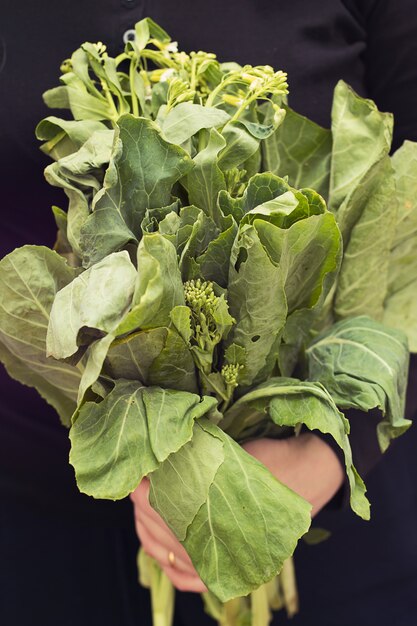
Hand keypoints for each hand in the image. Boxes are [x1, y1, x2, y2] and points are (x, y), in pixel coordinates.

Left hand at [131, 433, 343, 592]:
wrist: (312, 474)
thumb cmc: (274, 461)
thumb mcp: (235, 456)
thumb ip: (202, 463)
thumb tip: (160, 461)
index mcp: (222, 513)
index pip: (166, 509)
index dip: (144, 492)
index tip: (135, 475)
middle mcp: (222, 543)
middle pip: (163, 531)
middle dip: (142, 507)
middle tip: (132, 485)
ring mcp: (226, 559)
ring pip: (171, 556)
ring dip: (149, 533)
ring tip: (140, 508)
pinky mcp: (231, 565)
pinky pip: (191, 579)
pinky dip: (171, 567)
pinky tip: (161, 552)